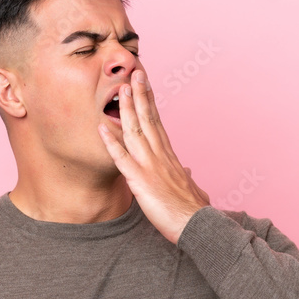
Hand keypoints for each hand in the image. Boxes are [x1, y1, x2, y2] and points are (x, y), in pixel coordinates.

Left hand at [97, 69, 209, 244]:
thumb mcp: (192, 189)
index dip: (150, 103)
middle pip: (149, 119)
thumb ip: (187, 177)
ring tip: (120, 89)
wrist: (197, 226)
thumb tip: (188, 171)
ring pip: (136, 131)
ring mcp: (150, 166)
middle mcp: (161, 156)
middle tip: (134, 73)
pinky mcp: (140, 181)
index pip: (158, 123)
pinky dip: (111, 143)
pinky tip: (101, 129)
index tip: (145, 85)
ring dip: (127, 109)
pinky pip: (122, 159)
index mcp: (170, 157)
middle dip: (141, 95)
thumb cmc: (194, 211)